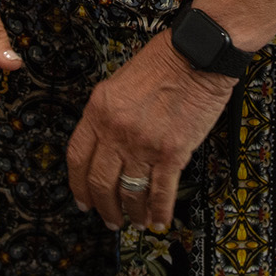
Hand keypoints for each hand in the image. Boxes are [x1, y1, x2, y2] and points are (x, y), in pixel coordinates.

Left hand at [65, 31, 234, 231]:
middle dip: (104, 207)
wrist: (198, 54)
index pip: (77, 157)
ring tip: (136, 222)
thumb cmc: (164, 61)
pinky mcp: (172, 152)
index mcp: (99, 110)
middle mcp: (116, 130)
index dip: (78, 185)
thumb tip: (106, 143)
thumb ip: (108, 113)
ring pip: (129, 192)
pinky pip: (161, 191)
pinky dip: (159, 211)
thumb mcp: (119, 82)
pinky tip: (160, 220)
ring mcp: (143, 144)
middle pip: (100, 182)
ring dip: (132, 213)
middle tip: (109, 219)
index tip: (82, 200)